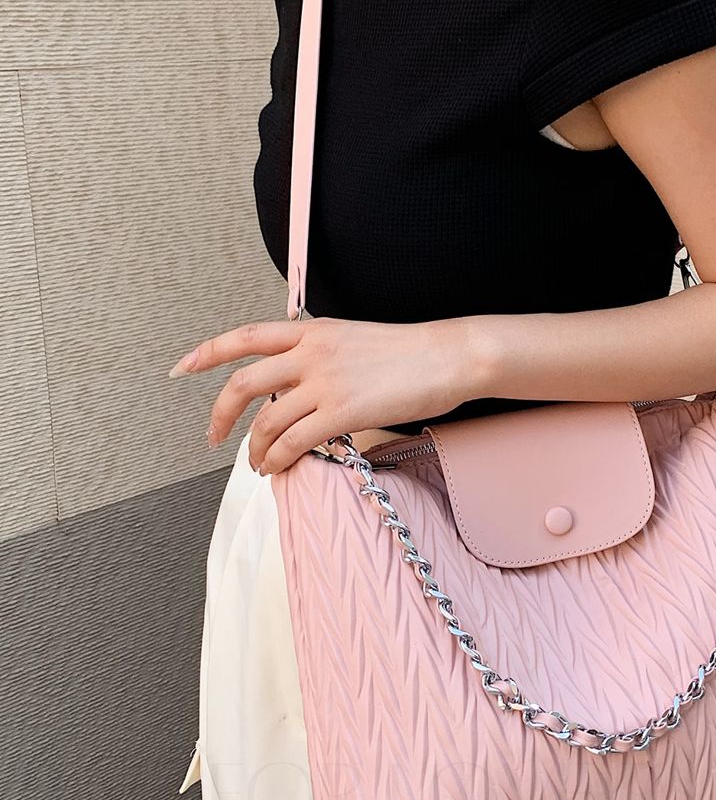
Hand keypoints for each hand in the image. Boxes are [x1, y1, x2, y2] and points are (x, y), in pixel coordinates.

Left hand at [167, 315, 484, 473]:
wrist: (448, 356)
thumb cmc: (411, 353)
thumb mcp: (354, 340)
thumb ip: (320, 355)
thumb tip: (296, 384)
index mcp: (312, 331)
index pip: (245, 336)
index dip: (207, 352)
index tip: (183, 368)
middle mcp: (311, 352)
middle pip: (243, 383)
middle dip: (220, 415)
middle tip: (213, 437)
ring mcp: (326, 382)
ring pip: (266, 420)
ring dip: (255, 449)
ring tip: (258, 464)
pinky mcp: (344, 412)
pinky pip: (294, 441)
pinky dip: (278, 459)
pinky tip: (278, 468)